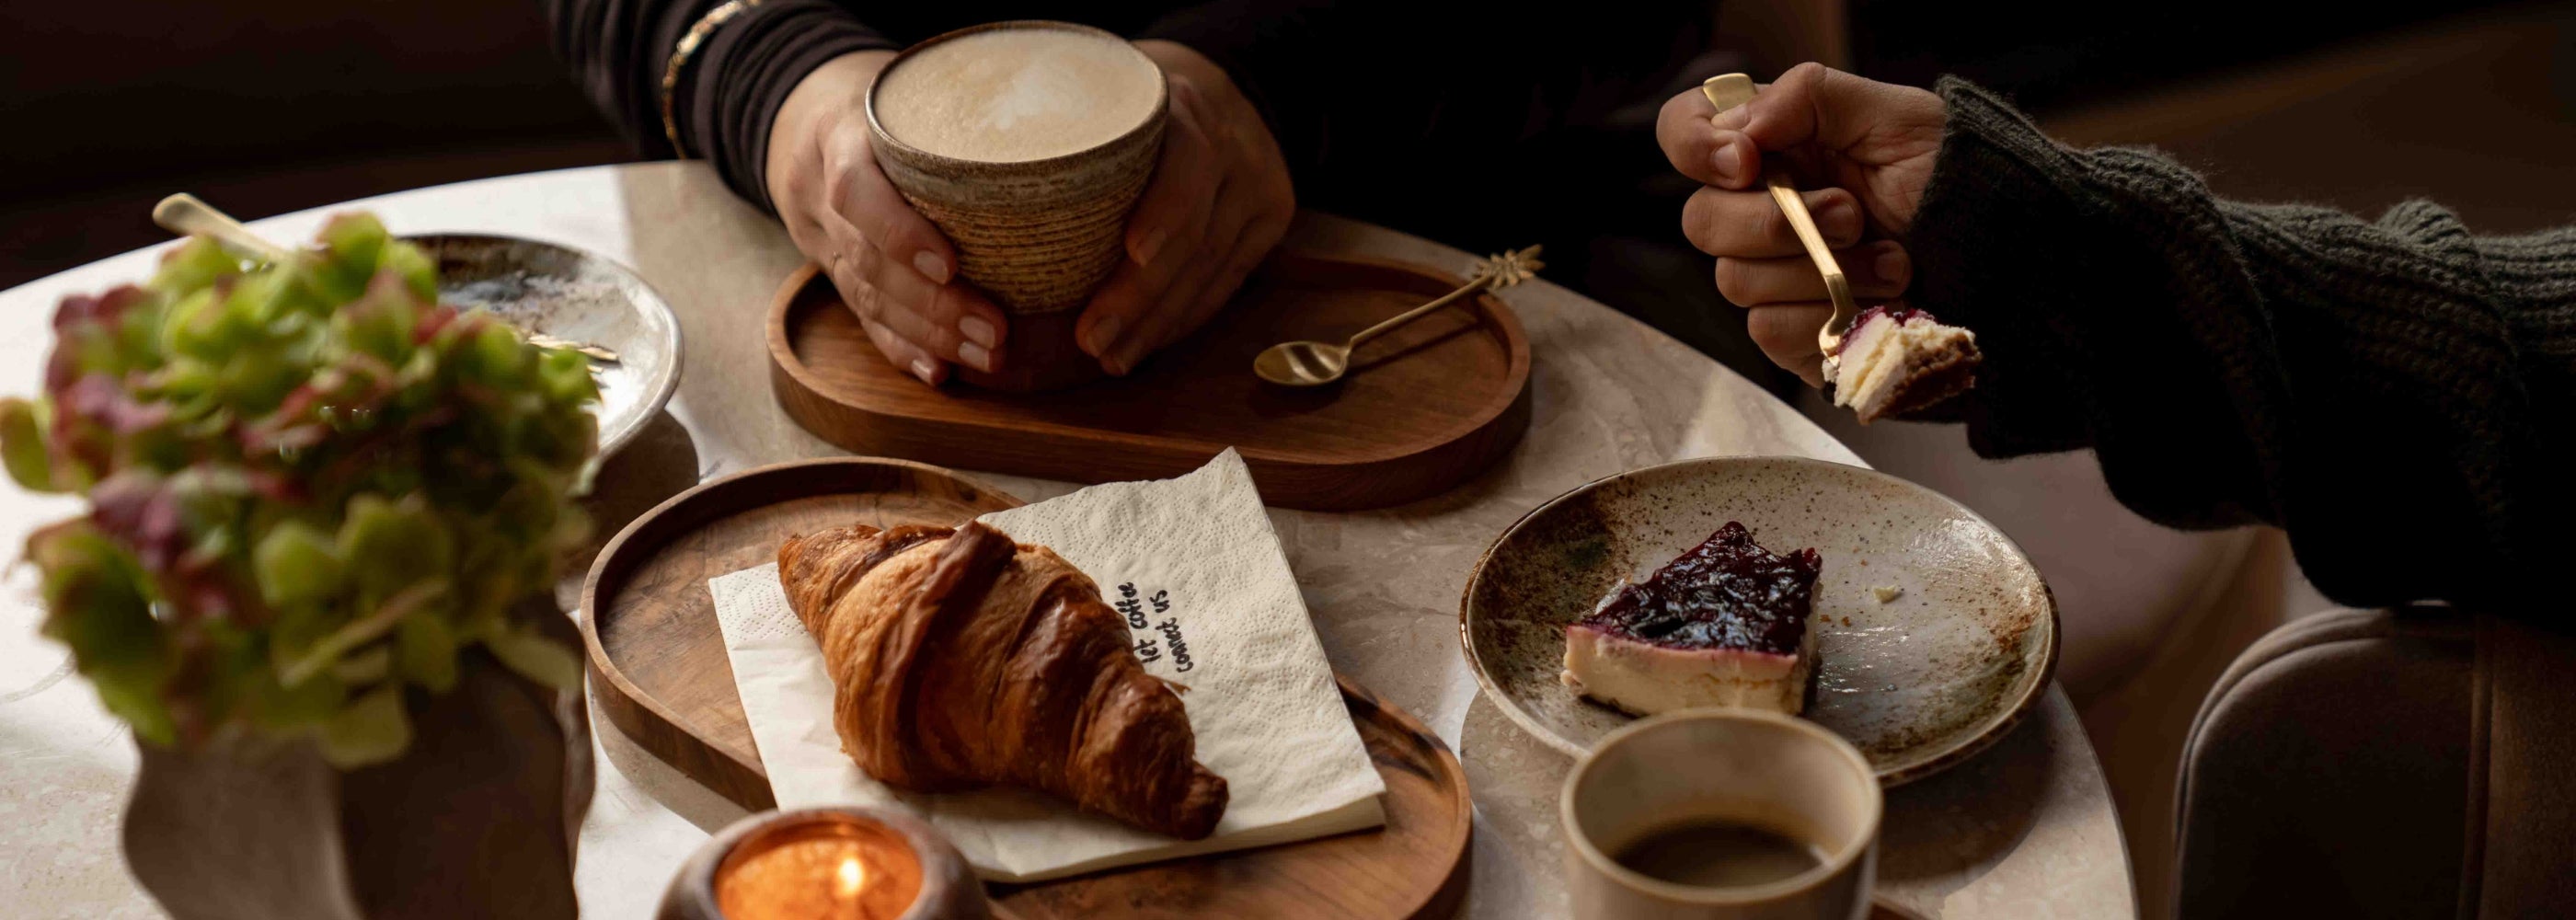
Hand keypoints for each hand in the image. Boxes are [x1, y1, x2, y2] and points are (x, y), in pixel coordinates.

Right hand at [767, 51, 1007, 384]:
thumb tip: (1051, 150)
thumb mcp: (909, 89)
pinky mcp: (836, 272)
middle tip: (995, 330)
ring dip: (930, 335)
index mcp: (837, 138)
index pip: (854, 191)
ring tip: (988, 355)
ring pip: (868, 298)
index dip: (898, 234)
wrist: (809, 120)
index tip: (951, 267)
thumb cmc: (888, 101)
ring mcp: (824, 239)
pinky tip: (939, 372)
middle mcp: (820, 196)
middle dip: (934, 305)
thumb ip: (959, 117)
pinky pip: (863, 318)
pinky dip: (902, 348)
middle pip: (869, 261)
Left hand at [1074, 40, 1295, 375]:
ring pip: (1212, 269)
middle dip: (1143, 295)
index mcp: (1185, 105)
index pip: (1188, 161)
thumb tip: (963, 200)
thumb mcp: (1096, 90)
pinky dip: (1183, 319)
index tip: (1131, 251)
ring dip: (1158, 323)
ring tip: (1110, 359)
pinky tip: (1145, 345)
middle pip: (1197, 232)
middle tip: (1090, 339)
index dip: (1165, 209)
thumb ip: (1054, 130)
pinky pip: (1226, 283)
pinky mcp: (1267, 222)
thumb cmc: (1127, 98)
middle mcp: (1231, 146)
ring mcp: (1255, 187)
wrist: (1220, 85)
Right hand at [1657, 63, 1945, 384]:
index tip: (1748, 162)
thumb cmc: (1958, 182)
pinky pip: (1769, 330)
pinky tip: (1880, 301)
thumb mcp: (1897, 116)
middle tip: (1852, 214)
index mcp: (1776, 147)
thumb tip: (1739, 127)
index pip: (1684, 134)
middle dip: (1779, 222)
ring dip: (1823, 270)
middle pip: (1700, 222)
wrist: (2008, 261)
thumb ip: (1811, 98)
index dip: (1695, 147)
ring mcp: (1774, 276)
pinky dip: (1827, 316)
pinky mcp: (1794, 335)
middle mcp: (1762, 209)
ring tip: (1892, 260)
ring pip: (1736, 281)